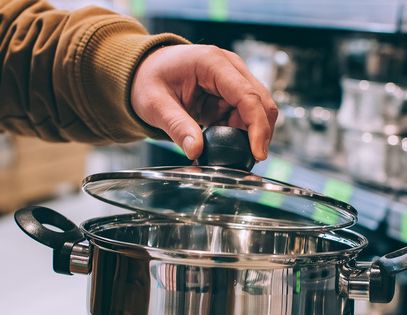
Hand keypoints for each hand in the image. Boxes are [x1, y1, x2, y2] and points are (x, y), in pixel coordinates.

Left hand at [130, 44, 277, 160]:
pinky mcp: (231, 92)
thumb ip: (177, 127)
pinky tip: (221, 142)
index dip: (257, 127)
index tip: (258, 153)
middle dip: (259, 134)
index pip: (248, 96)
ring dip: (247, 135)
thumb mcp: (155, 105)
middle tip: (245, 160)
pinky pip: (245, 116)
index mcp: (212, 62)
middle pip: (261, 103)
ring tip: (224, 151)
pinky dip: (238, 133)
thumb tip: (197, 151)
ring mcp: (233, 78)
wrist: (145, 71)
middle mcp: (229, 66)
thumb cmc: (149, 79)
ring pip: (257, 111)